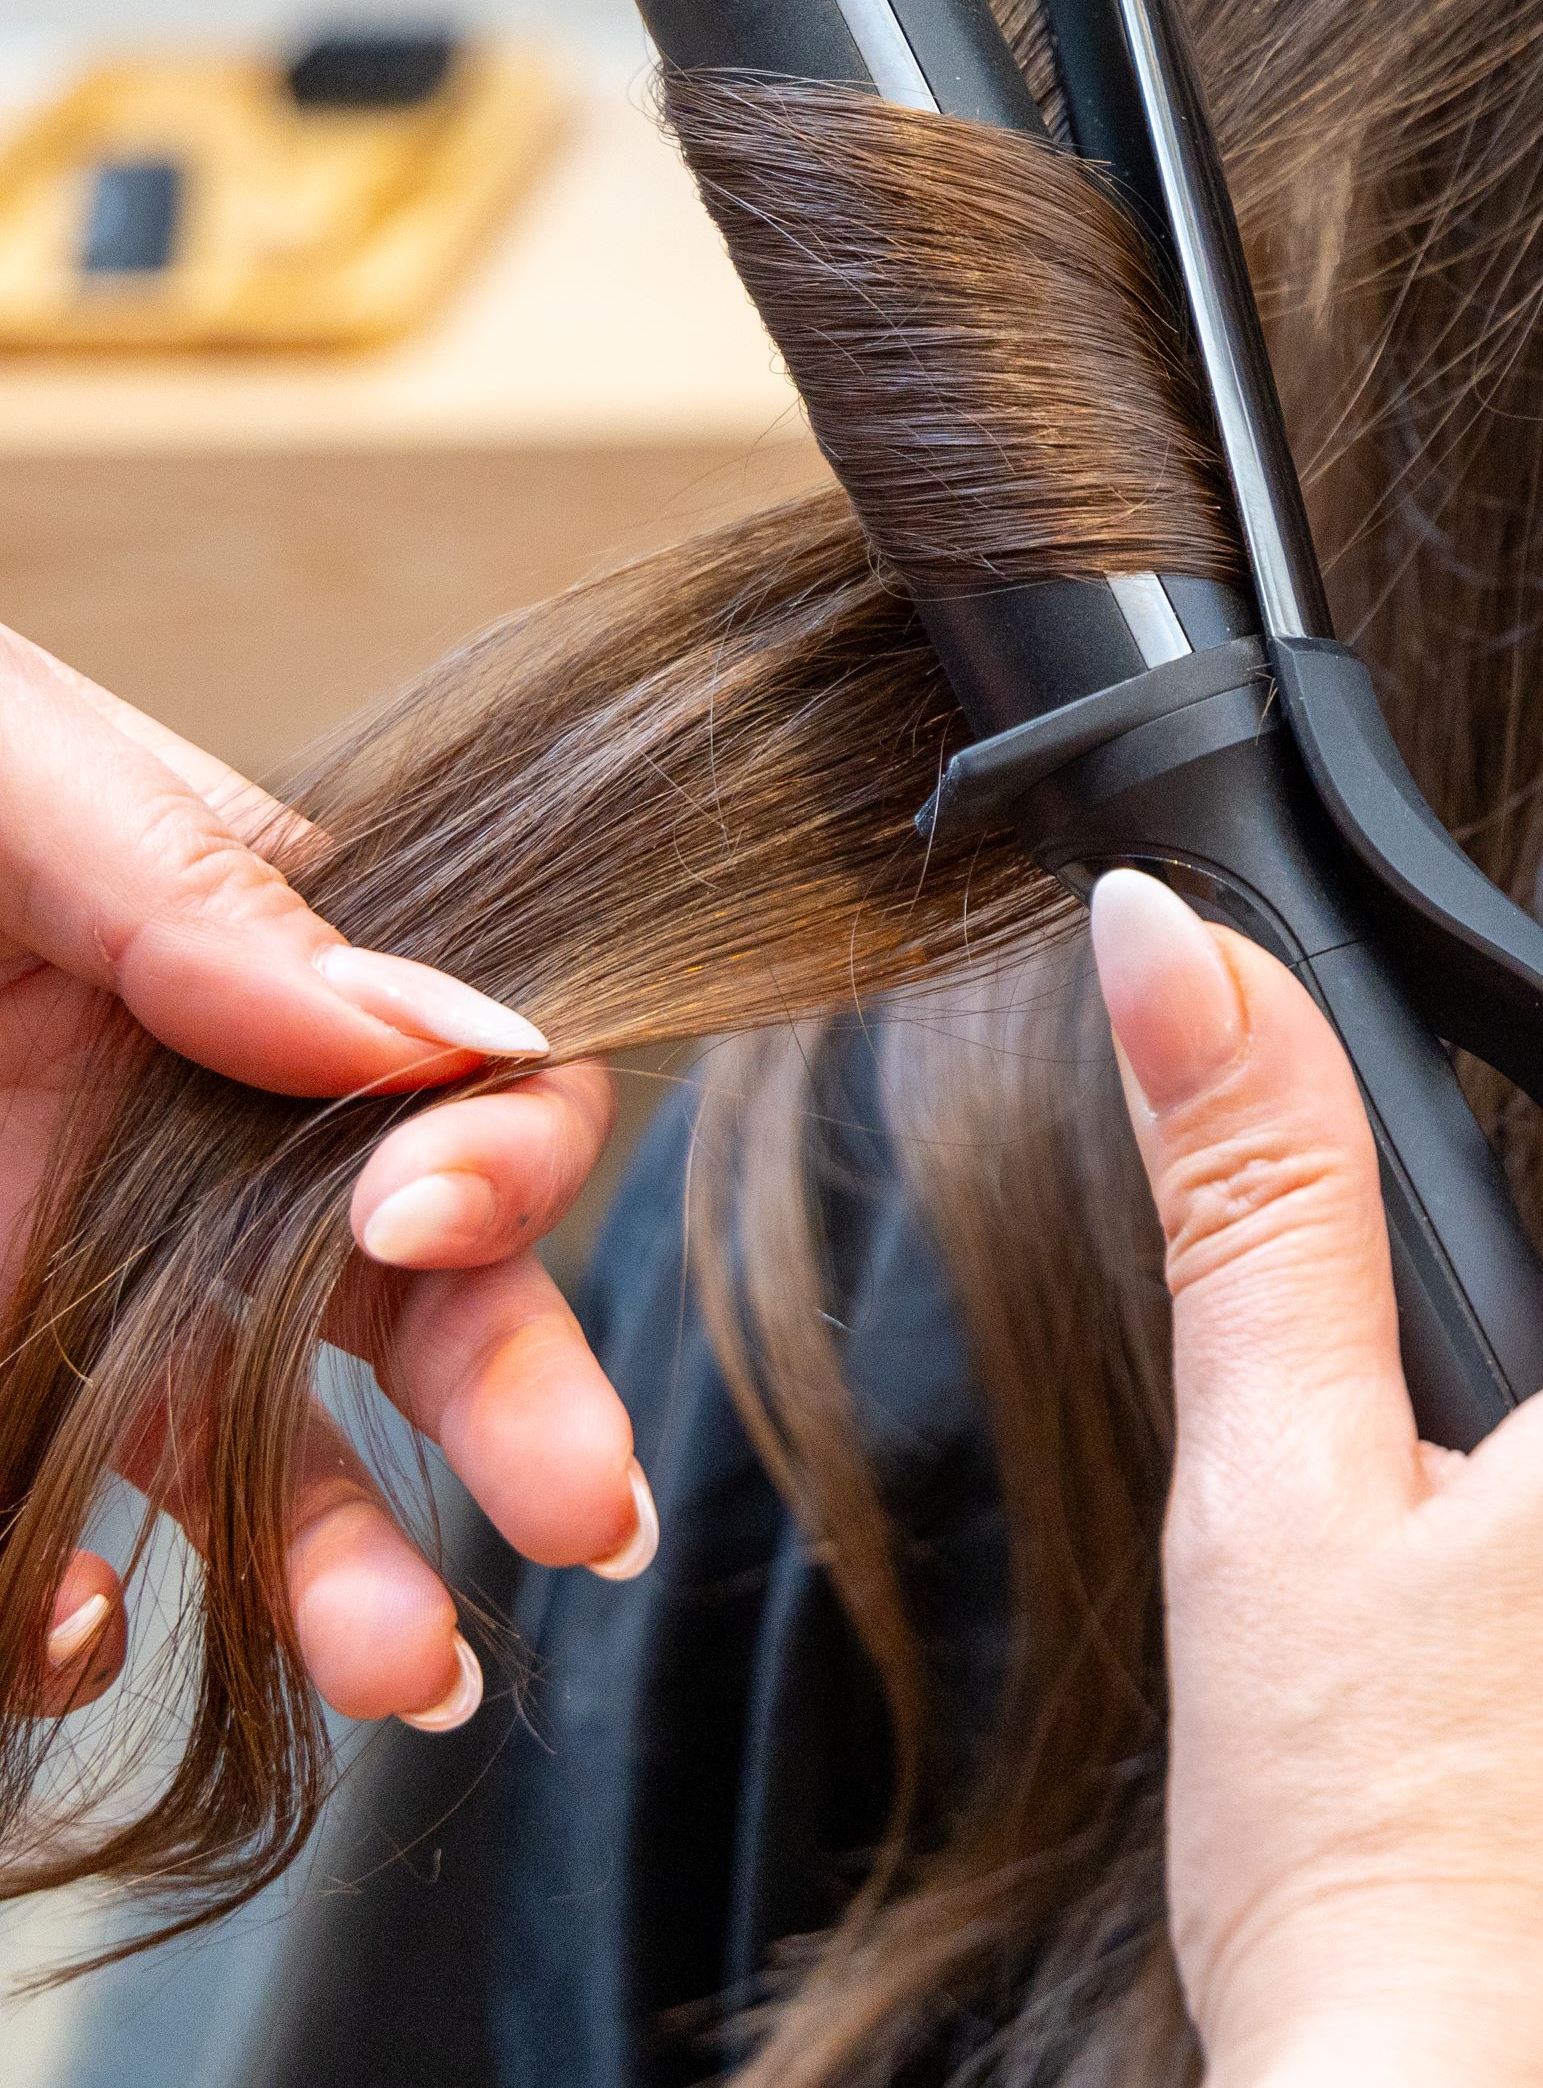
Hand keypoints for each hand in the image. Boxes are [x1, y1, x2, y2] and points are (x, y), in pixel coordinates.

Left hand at [0, 626, 648, 1728]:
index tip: (424, 1212)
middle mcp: (204, 1157)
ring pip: (254, 1458)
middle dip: (518, 1412)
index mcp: (260, 984)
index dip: (502, 1164)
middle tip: (587, 1520)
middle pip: (418, 1304)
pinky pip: (35, 1542)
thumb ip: (203, 897)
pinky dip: (73, 1617)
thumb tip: (442, 1030)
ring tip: (395, 1668)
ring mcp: (78, 1285)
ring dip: (334, 1568)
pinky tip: (86, 1631)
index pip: (477, 1091)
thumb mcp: (10, 772)